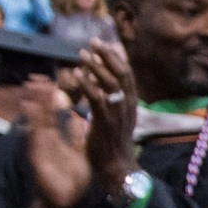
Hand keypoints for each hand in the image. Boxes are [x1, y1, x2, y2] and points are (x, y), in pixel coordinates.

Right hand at [20, 76, 92, 207]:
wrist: (65, 200)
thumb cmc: (70, 177)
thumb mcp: (77, 151)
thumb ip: (74, 135)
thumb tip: (76, 117)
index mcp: (55, 138)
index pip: (51, 113)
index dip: (49, 98)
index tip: (49, 81)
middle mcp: (45, 140)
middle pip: (40, 114)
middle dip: (37, 96)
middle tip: (35, 77)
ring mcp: (40, 148)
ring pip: (35, 122)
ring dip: (32, 105)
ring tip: (30, 87)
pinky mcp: (37, 157)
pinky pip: (34, 138)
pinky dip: (32, 123)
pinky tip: (30, 110)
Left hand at [74, 40, 139, 193]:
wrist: (116, 166)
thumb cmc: (113, 143)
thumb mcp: (116, 117)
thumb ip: (110, 99)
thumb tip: (100, 83)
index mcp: (131, 103)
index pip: (127, 74)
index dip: (116, 57)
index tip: (105, 44)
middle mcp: (127, 106)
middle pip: (121, 74)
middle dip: (107, 55)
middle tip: (94, 41)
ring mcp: (118, 113)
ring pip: (110, 83)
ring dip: (95, 66)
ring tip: (82, 54)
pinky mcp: (105, 122)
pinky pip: (97, 98)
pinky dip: (87, 84)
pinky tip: (77, 74)